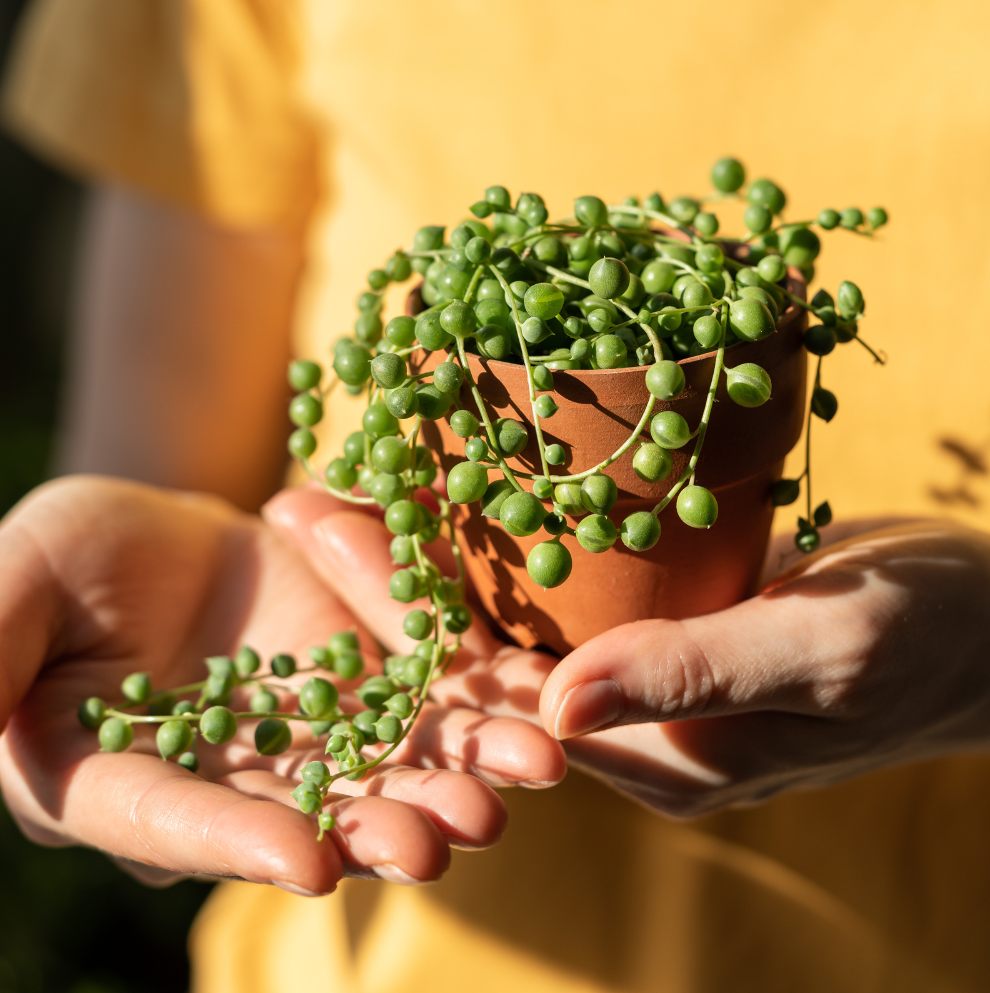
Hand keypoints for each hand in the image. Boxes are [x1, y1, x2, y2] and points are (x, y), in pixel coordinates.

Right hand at [0, 477, 563, 893]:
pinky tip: (534, 709)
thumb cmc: (70, 559)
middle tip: (445, 840)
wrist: (164, 532)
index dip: (234, 843)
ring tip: (518, 782)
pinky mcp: (371, 681)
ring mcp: (314, 734)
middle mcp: (234, 780)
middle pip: (306, 815)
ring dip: (453, 777)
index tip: (302, 860)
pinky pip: (430, 694)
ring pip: (386, 766)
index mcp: (125, 780)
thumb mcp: (18, 586)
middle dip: (378, 827)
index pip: (174, 820)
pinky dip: (480, 703)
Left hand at [285, 496, 989, 816]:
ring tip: (352, 475)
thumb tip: (557, 707)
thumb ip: (699, 679)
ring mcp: (638, 670)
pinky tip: (459, 473)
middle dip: (384, 578)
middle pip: (475, 652)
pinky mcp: (661, 621)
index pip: (485, 696)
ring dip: (431, 546)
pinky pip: (563, 581)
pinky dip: (505, 529)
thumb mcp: (825, 652)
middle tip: (299, 496)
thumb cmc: (927, 638)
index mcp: (645, 755)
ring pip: (510, 613)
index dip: (395, 614)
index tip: (318, 528)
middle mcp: (622, 721)